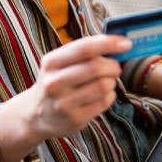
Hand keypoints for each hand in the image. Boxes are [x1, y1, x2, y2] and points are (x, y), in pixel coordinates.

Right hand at [14, 34, 130, 140]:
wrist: (36, 115)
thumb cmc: (56, 82)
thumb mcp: (59, 63)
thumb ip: (84, 52)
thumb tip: (118, 43)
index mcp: (51, 62)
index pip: (85, 48)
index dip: (109, 44)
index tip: (126, 43)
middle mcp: (54, 82)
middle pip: (96, 67)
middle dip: (113, 66)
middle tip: (115, 67)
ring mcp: (64, 103)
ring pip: (103, 85)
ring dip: (112, 81)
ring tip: (107, 82)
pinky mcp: (75, 119)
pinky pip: (104, 102)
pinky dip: (110, 95)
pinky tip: (103, 95)